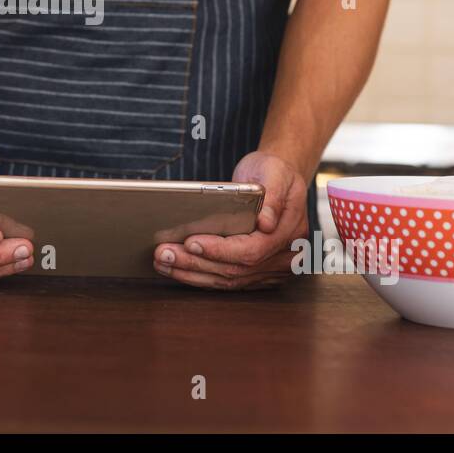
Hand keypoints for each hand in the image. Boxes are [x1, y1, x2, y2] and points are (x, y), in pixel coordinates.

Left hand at [153, 150, 309, 289]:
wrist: (280, 177)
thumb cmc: (275, 172)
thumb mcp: (276, 173)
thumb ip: (273, 197)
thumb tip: (266, 223)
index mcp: (290, 232)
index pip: (252, 250)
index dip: (220, 250)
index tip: (191, 242)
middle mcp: (284, 257)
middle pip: (235, 270)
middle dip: (195, 262)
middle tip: (163, 253)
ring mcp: (271, 268)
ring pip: (228, 280)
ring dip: (191, 273)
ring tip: (162, 262)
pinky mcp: (256, 272)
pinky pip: (226, 280)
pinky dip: (199, 276)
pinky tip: (177, 269)